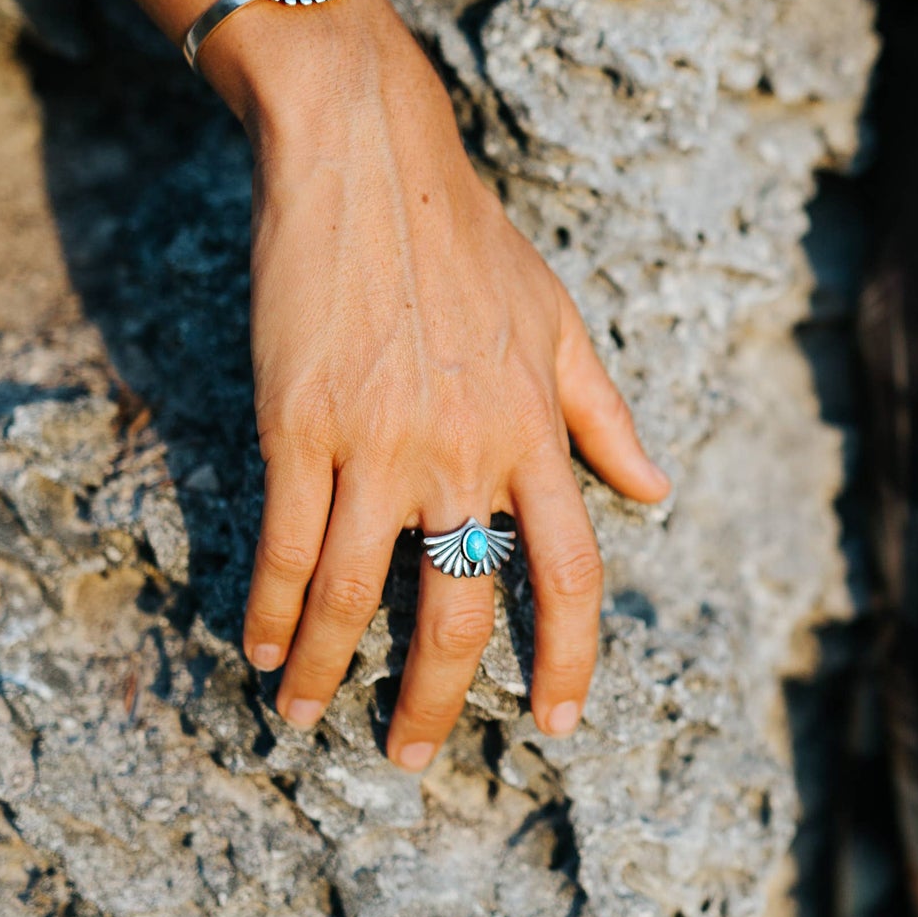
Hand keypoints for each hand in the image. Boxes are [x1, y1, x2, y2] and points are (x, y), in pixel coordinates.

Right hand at [202, 0, 670, 767]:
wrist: (369, 160)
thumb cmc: (468, 238)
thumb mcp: (559, 320)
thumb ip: (604, 415)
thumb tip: (655, 492)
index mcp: (536, 430)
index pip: (571, 573)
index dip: (567, 658)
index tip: (555, 720)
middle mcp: (465, 452)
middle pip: (460, 607)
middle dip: (433, 699)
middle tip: (411, 756)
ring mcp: (378, 443)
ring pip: (356, 594)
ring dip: (329, 672)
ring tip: (306, 718)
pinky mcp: (299, 424)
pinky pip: (286, 546)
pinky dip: (271, 611)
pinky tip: (262, 650)